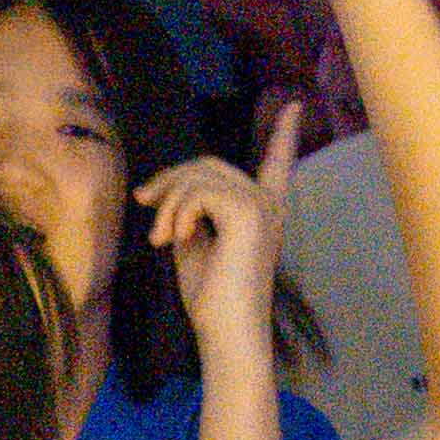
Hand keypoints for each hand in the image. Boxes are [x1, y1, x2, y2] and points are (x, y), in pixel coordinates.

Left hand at [144, 102, 299, 376]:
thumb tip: (169, 189)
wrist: (227, 333)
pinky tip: (175, 239)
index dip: (285, 134)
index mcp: (261, 211)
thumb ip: (192, 213)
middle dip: (170, 179)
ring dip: (168, 203)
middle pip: (208, 164)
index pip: (276, 163)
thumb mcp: (197, 245)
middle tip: (143, 203)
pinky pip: (198, 192)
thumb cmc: (211, 299)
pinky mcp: (248, 212)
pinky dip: (177, 212)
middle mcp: (267, 203)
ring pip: (199, 175)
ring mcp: (260, 205)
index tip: (295, 106)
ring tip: (160, 239)